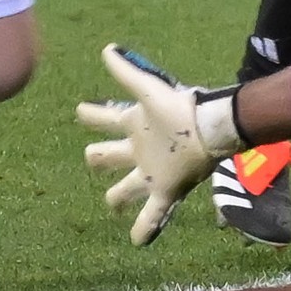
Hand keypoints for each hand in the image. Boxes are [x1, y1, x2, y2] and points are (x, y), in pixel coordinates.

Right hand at [76, 42, 242, 244]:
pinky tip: (139, 242)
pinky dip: (145, 229)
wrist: (210, 129)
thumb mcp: (148, 90)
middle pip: (111, 156)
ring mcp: (152, 173)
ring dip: (119, 197)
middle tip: (92, 158)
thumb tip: (107, 48)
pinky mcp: (167, 190)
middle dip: (100, 157)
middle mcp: (140, 151)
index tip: (81, 111)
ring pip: (128, 189)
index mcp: (134, 125)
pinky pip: (154, 214)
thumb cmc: (179, 109)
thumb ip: (127, 72)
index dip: (92, 115)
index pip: (106, 118)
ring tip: (113, 204)